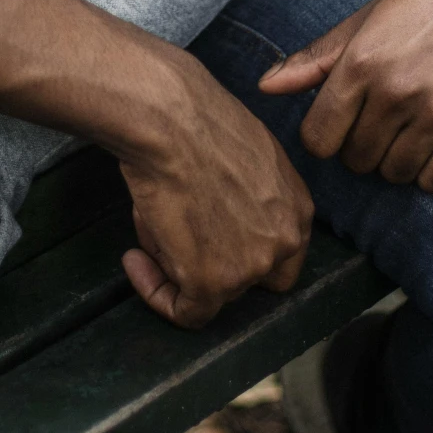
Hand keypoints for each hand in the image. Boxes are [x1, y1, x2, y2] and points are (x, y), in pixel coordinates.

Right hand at [116, 53, 314, 328]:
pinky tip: (135, 261)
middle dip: (215, 262)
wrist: (171, 119)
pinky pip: (185, 312)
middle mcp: (285, 243)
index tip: (207, 235)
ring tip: (150, 224)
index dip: (242, 250)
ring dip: (179, 265)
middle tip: (178, 238)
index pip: (280, 253)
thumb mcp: (249, 157)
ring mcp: (250, 268)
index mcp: (298, 209)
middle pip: (250, 277)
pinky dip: (156, 293)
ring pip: (215, 292)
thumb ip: (249, 197)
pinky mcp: (212, 284)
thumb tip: (218, 219)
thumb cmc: (198, 121)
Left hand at [258, 0, 432, 192]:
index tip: (345, 118)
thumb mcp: (375, 13)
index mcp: (363, 61)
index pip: (317, 138)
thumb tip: (265, 87)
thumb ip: (318, 56)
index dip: (327, 133)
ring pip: (393, 174)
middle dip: (363, 144)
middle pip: (354, 160)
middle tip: (388, 114)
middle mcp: (397, 93)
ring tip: (418, 120)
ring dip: (398, 157)